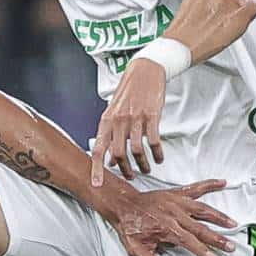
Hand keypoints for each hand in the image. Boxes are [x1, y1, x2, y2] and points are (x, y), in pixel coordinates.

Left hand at [90, 57, 166, 184]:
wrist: (145, 70)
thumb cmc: (128, 93)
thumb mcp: (113, 112)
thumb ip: (110, 134)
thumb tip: (109, 159)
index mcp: (106, 121)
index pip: (98, 149)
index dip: (96, 169)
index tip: (97, 184)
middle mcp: (118, 121)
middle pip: (118, 154)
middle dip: (125, 170)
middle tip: (131, 176)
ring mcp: (135, 118)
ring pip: (136, 150)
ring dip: (142, 164)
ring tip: (146, 169)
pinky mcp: (152, 115)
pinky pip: (153, 140)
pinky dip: (157, 153)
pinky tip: (159, 158)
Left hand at [106, 179, 236, 255]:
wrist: (123, 205)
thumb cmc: (130, 227)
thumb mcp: (134, 248)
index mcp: (165, 228)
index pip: (187, 241)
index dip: (200, 250)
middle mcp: (173, 214)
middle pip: (199, 228)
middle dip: (216, 238)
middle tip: (230, 247)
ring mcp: (176, 202)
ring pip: (202, 209)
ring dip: (219, 217)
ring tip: (233, 223)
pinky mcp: (177, 193)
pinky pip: (196, 188)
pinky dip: (210, 184)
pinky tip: (223, 183)